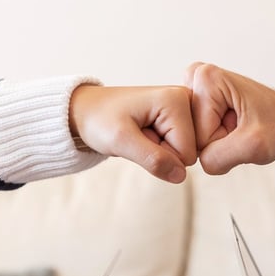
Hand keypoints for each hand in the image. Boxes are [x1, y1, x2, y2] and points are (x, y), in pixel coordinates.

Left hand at [69, 85, 196, 183]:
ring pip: (183, 152)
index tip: (138, 136)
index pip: (186, 153)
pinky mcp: (178, 117)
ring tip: (139, 133)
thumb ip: (152, 159)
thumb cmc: (98, 119)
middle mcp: (185, 99)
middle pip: (189, 152)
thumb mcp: (120, 141)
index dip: (160, 154)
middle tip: (137, 135)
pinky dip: (158, 146)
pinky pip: (177, 147)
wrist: (85, 110)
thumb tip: (180, 175)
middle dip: (160, 151)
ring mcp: (183, 108)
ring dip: (158, 149)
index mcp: (176, 100)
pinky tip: (145, 133)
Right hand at [184, 63, 274, 174]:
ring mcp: (194, 89)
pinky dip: (215, 138)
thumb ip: (217, 158)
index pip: (197, 136)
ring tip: (237, 127)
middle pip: (191, 135)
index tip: (242, 127)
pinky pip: (196, 135)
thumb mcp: (253, 146)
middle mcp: (195, 77)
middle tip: (240, 128)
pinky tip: (231, 126)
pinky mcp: (197, 100)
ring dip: (217, 140)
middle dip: (217, 141)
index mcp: (206, 79)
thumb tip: (194, 162)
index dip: (222, 142)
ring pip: (192, 137)